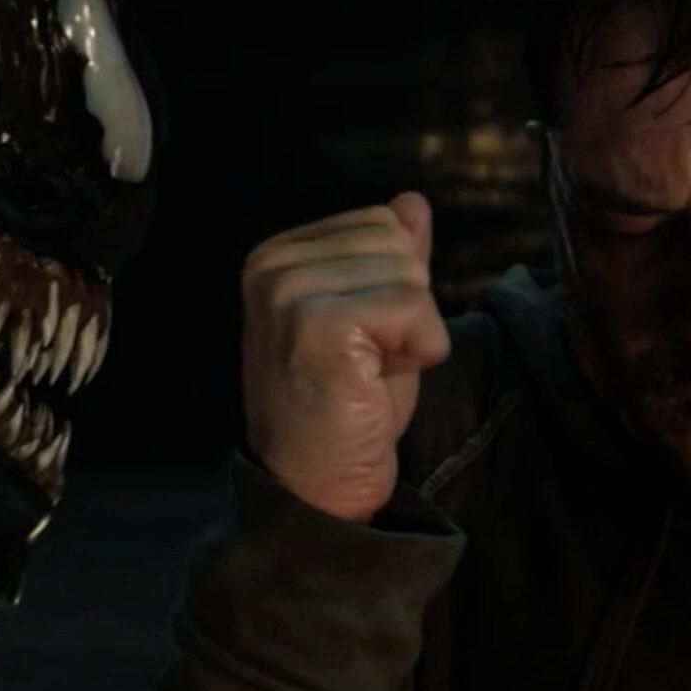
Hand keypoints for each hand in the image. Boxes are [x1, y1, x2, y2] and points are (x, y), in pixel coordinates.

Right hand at [240, 192, 452, 522]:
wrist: (316, 487)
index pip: (382, 222)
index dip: (394, 286)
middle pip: (398, 244)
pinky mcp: (318, 323)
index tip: (361, 341)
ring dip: (412, 332)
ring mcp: (290, 291)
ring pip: (410, 276)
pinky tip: (374, 383)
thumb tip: (413, 203)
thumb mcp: (374, 321)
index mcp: (277, 254)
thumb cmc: (345, 408)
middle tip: (366, 362)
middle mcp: (272, 264)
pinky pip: (414, 308)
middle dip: (407, 307)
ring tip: (367, 372)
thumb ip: (390, 259)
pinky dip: (418, 351)